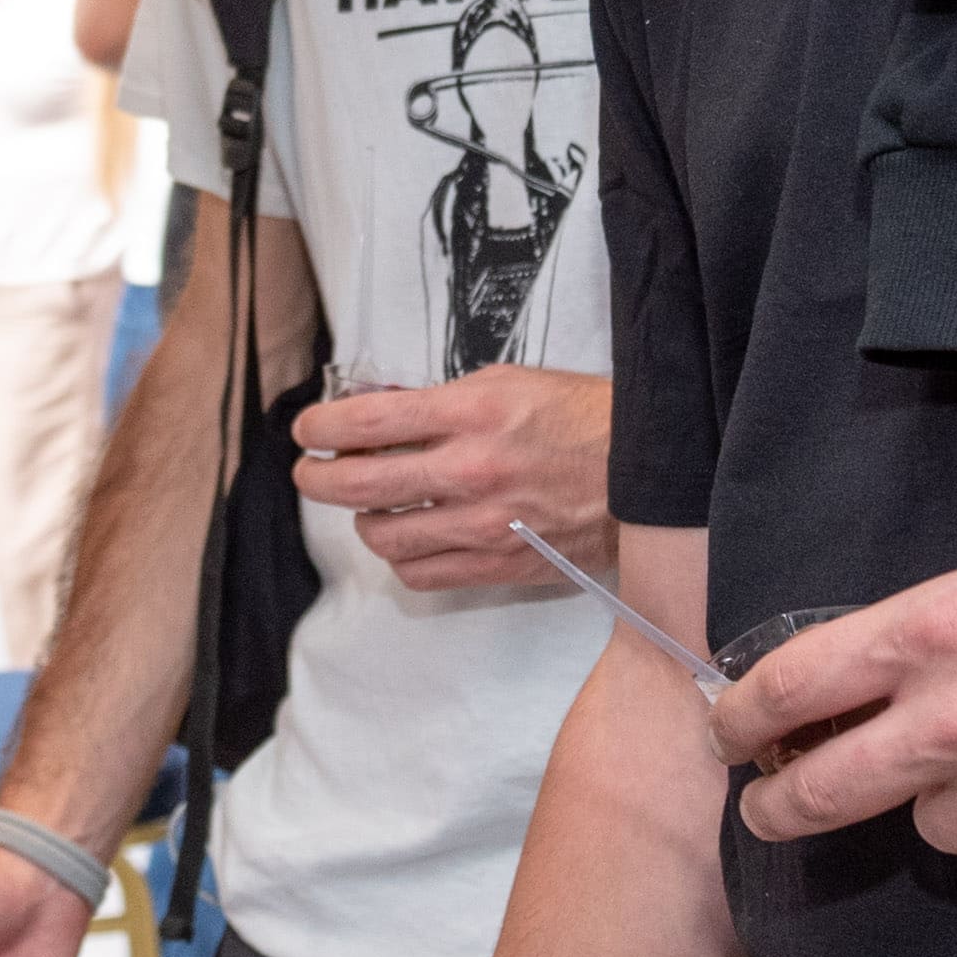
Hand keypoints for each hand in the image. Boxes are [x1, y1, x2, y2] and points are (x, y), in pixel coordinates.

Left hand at [290, 367, 611, 593]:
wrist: (649, 472)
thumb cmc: (582, 418)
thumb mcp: (506, 383)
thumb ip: (438, 401)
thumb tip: (376, 410)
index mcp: (473, 414)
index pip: (367, 422)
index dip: (321, 428)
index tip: (307, 431)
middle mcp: (472, 472)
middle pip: (360, 485)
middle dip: (319, 479)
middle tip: (313, 472)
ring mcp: (485, 526)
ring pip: (384, 536)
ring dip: (364, 520)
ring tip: (372, 505)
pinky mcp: (501, 566)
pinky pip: (422, 573)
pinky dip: (403, 556)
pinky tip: (410, 536)